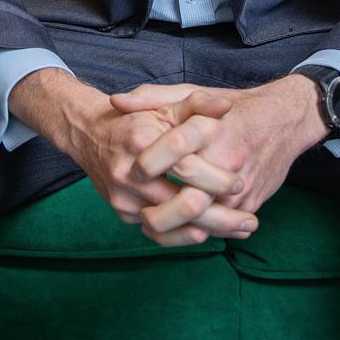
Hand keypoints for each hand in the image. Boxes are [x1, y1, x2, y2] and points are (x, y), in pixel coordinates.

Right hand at [10, 70, 255, 246]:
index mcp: (142, 140)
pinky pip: (158, 233)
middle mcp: (129, 172)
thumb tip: (226, 107)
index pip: (186, 167)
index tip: (240, 183)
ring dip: (209, 232)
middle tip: (251, 221)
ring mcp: (123, 197)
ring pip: (172, 226)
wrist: (89, 135)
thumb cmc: (137, 119)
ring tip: (241, 231)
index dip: (216, 178)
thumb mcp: (166, 103)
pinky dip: (186, 236)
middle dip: (221, 216)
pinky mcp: (122, 213)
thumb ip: (197, 103)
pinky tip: (212, 235)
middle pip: (182, 203)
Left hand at [110, 76, 328, 236]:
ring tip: (151, 224)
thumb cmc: (233, 107)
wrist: (285, 120)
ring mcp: (241, 186)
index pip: (175, 148)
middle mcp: (228, 159)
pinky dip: (196, 231)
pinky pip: (219, 226)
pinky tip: (176, 228)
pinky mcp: (250, 203)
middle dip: (159, 209)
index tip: (134, 172)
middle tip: (138, 212)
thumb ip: (153, 97)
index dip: (150, 163)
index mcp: (211, 129)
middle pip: (188, 197)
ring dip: (175, 227)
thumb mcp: (193, 93)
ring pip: (203, 220)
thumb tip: (116, 101)